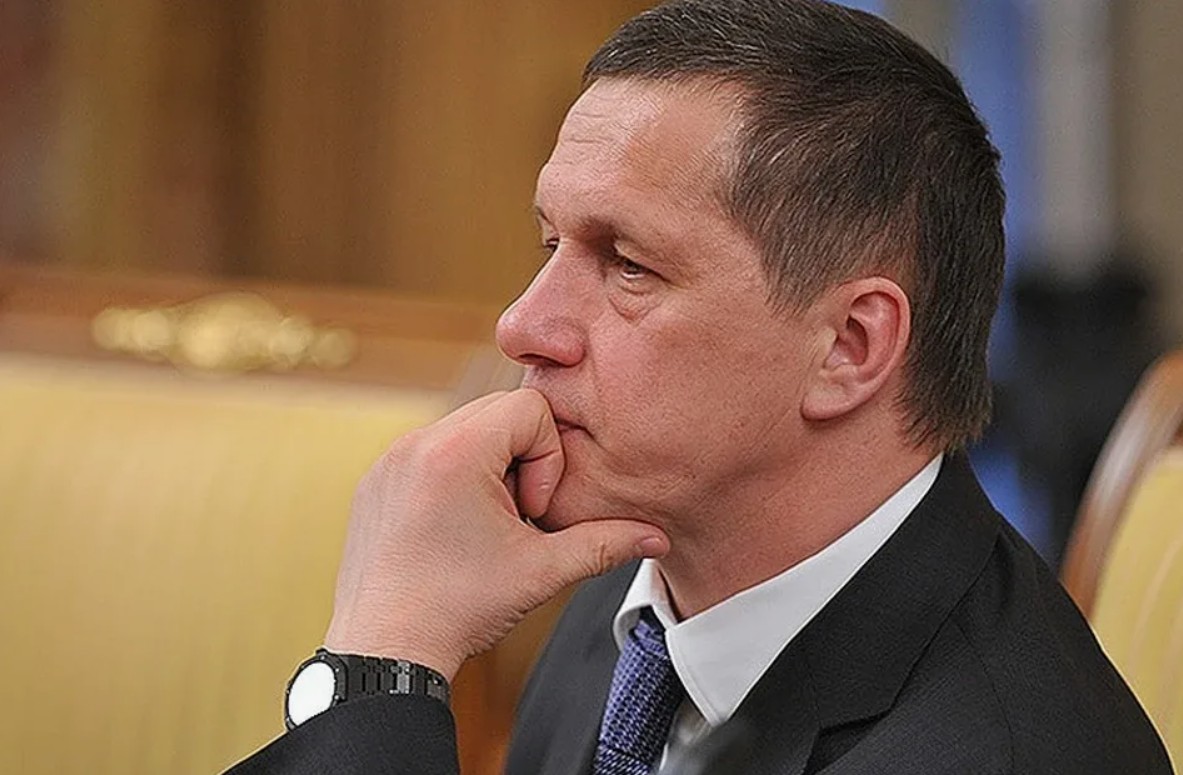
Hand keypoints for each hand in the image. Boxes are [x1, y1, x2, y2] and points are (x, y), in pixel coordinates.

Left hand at [323, 388, 669, 680]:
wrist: (386, 650)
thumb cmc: (457, 611)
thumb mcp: (542, 572)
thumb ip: (605, 543)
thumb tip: (655, 537)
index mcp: (455, 452)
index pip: (530, 408)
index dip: (548, 458)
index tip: (529, 510)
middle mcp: (417, 444)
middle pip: (499, 410)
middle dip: (522, 458)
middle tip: (515, 516)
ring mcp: (391, 460)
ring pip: (466, 429)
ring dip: (490, 467)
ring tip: (485, 525)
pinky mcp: (378, 479)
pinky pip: (431, 451)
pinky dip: (456, 477)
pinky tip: (456, 529)